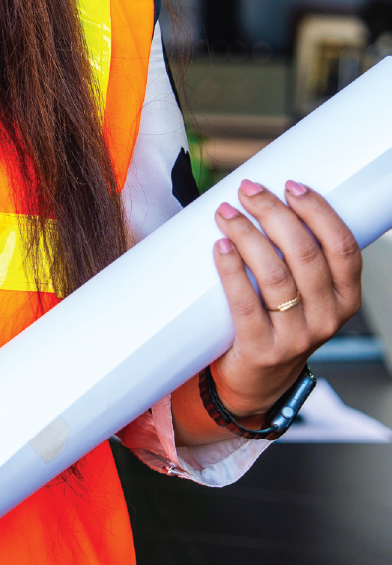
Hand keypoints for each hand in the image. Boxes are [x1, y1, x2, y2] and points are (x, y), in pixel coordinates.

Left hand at [200, 179, 360, 427]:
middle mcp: (327, 317)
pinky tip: (220, 246)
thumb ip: (294, 253)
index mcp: (345, 297)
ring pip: (275, 275)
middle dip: (274, 213)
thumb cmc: (276, 319)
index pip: (343, 248)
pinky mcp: (261, 349)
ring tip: (226, 212)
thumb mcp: (303, 291)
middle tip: (248, 190)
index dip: (318, 212)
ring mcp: (296, 337)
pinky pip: (246, 303)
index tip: (290, 184)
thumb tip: (262, 195)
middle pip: (305, 254)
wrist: (257, 381)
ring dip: (248, 235)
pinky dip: (232, 270)